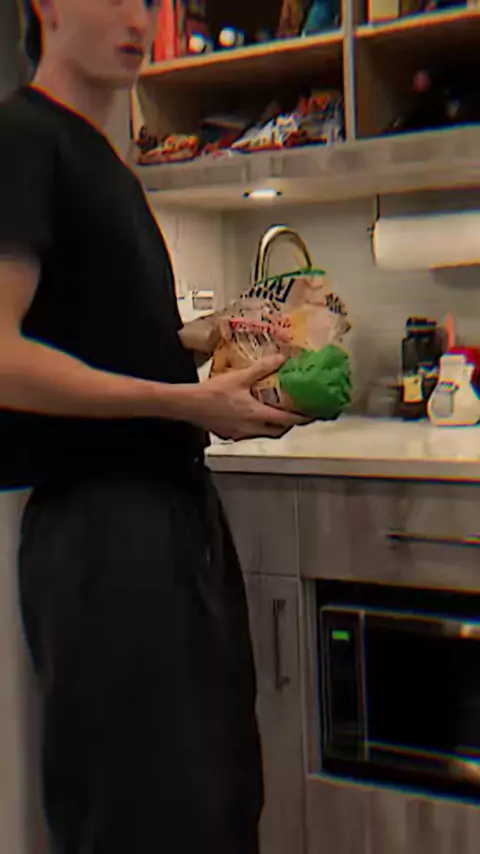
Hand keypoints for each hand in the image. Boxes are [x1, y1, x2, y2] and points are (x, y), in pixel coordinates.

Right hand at [187, 355, 307, 440]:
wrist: (188, 404)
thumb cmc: (212, 392)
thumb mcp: (240, 377)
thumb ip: (262, 368)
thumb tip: (281, 359)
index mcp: (256, 415)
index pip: (286, 420)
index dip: (301, 418)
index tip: (312, 414)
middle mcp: (251, 428)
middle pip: (278, 431)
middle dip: (289, 425)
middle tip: (296, 414)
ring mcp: (240, 434)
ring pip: (264, 434)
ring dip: (273, 427)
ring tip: (277, 414)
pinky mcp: (229, 434)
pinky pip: (250, 434)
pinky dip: (257, 427)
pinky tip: (253, 416)